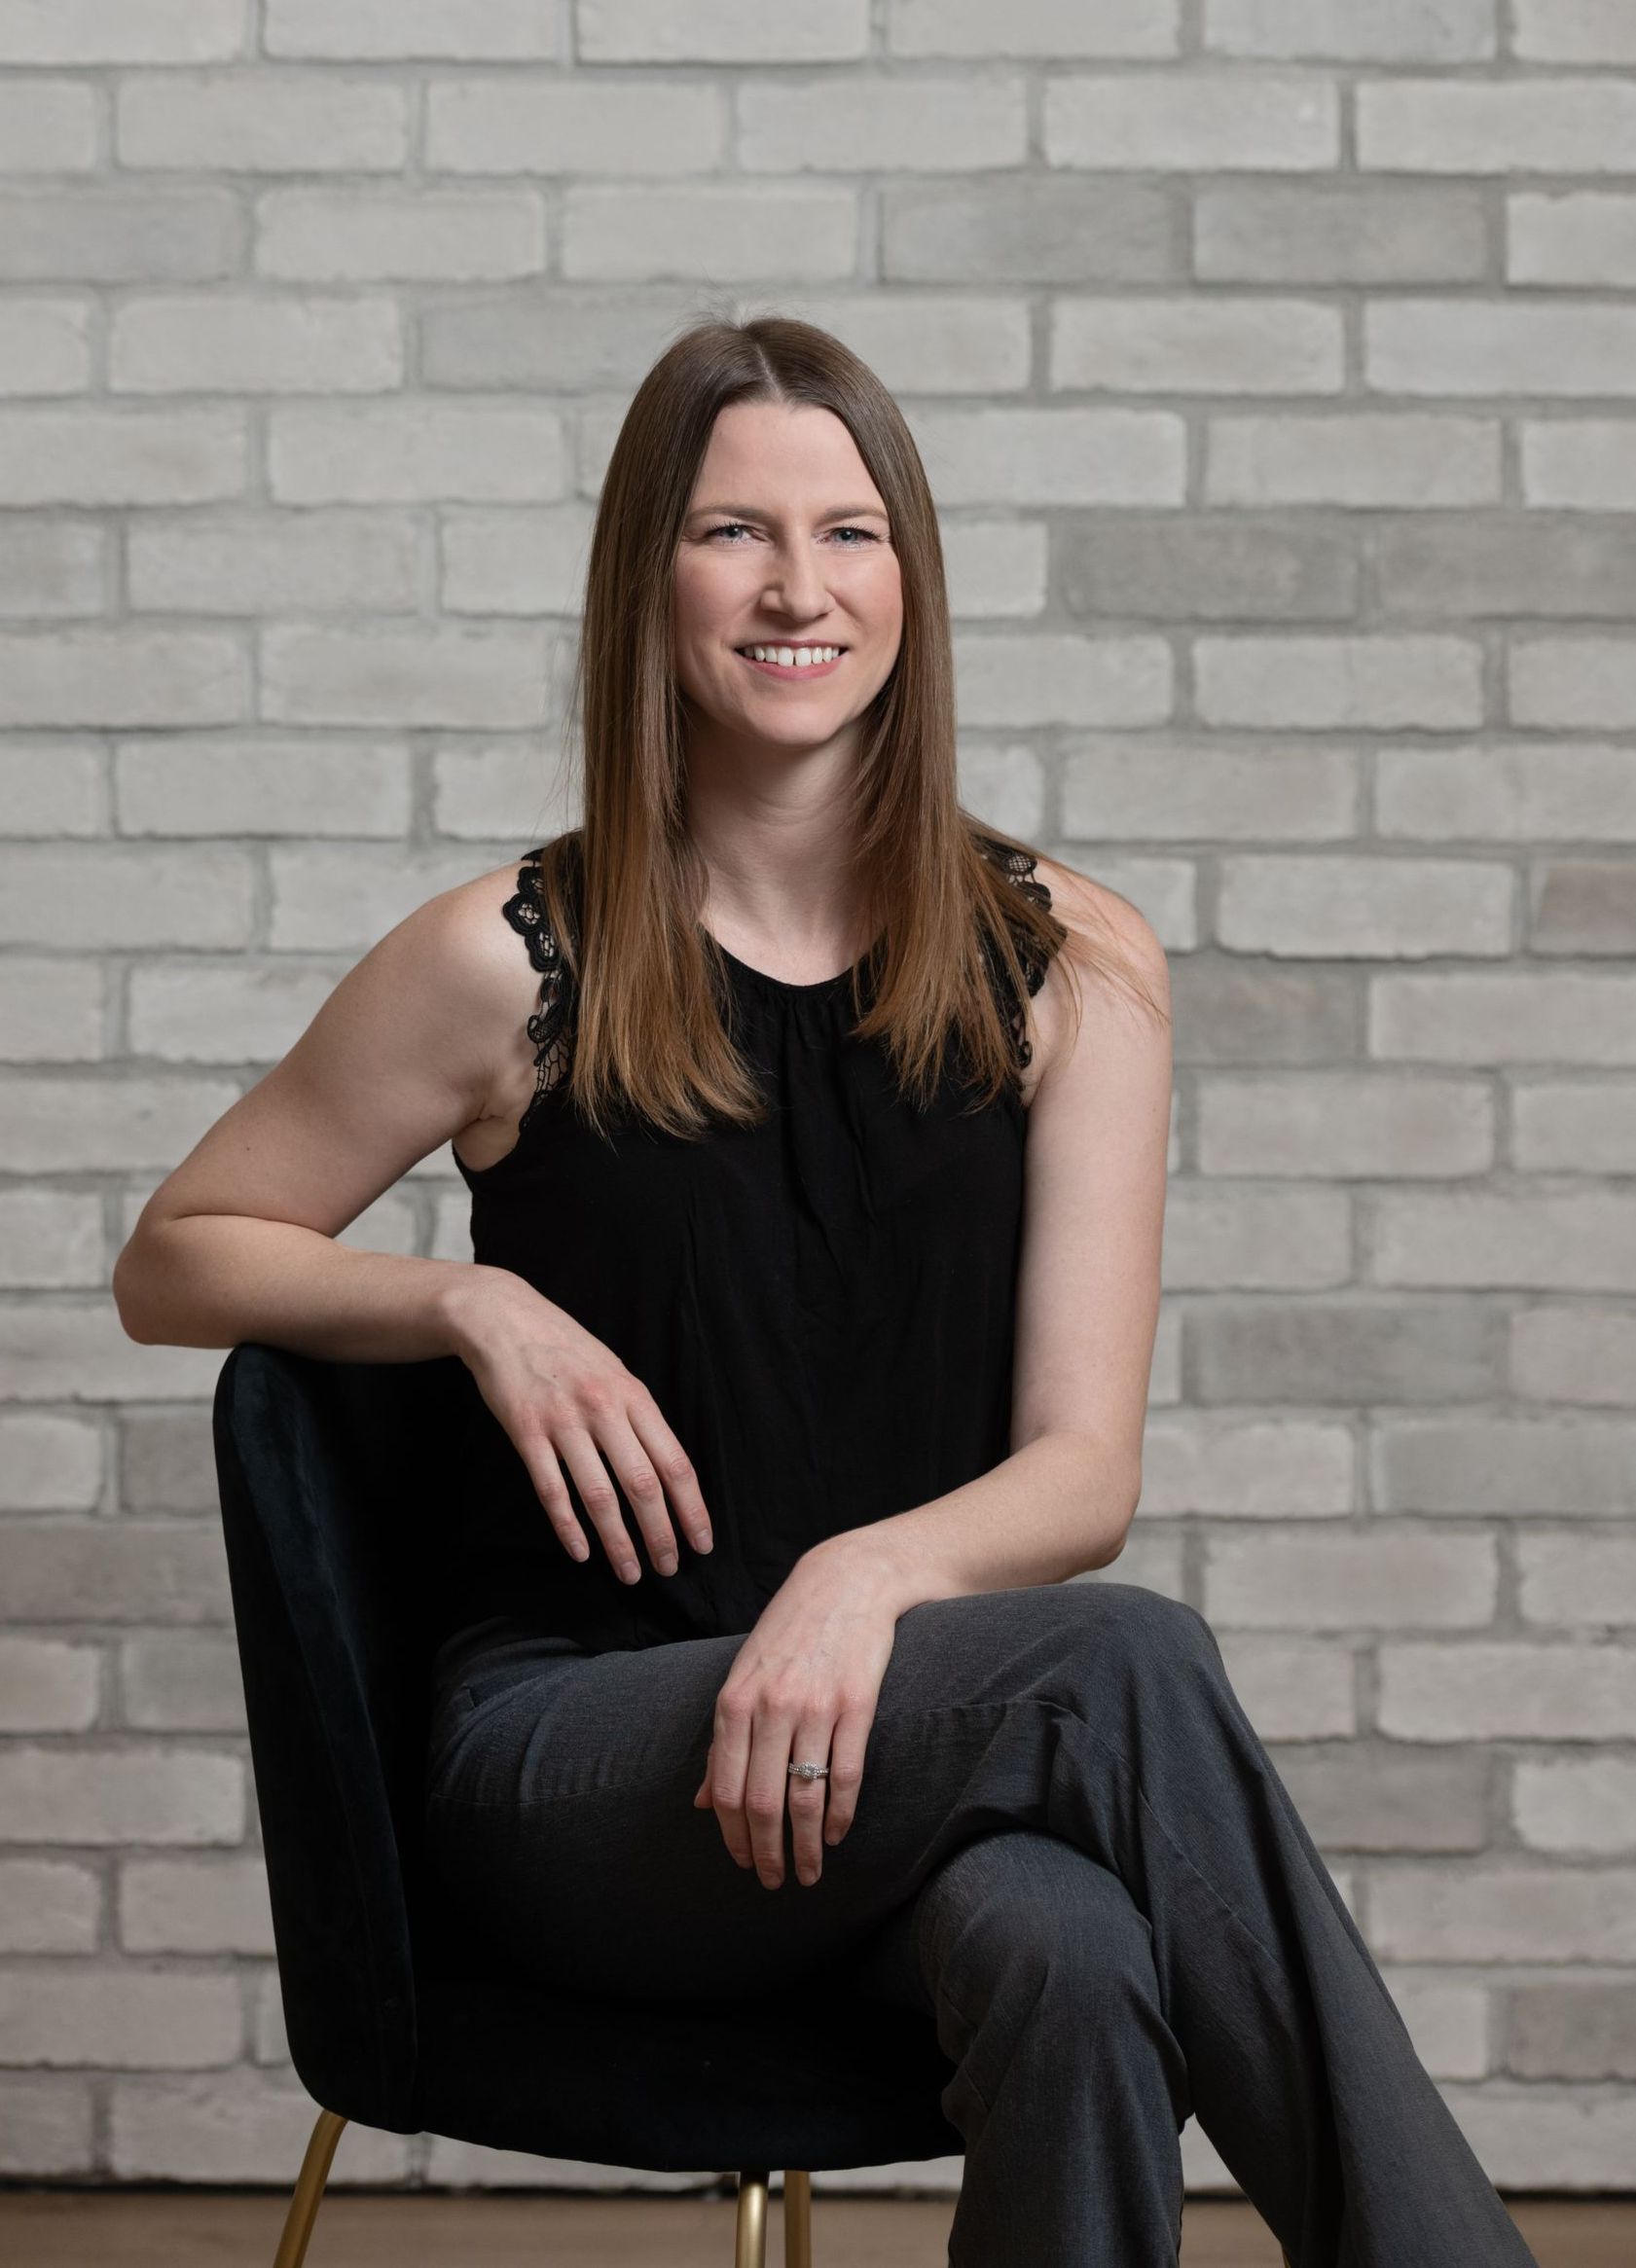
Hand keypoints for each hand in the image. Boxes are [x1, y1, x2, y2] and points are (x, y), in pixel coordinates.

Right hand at [449, 1268, 711, 1585]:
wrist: (506, 1319)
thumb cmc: (567, 1349)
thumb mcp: (615, 1372)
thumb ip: (638, 1417)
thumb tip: (666, 1469)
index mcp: (634, 1396)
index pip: (675, 1462)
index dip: (692, 1508)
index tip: (702, 1543)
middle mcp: (604, 1410)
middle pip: (643, 1484)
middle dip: (661, 1534)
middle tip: (669, 1569)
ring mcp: (564, 1422)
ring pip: (600, 1495)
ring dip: (618, 1541)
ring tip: (630, 1572)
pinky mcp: (526, 1432)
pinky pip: (552, 1489)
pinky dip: (568, 1526)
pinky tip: (582, 1552)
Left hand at [691, 1539, 902, 1889]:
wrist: (846, 1583)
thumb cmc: (788, 1634)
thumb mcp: (743, 1679)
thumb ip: (722, 1742)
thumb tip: (702, 1802)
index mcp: (734, 1702)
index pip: (727, 1790)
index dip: (733, 1836)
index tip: (743, 1864)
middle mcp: (771, 1707)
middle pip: (763, 1802)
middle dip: (768, 1853)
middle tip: (775, 1882)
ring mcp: (815, 1707)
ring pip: (806, 1797)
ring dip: (808, 1846)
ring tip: (810, 1872)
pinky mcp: (857, 1705)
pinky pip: (846, 1775)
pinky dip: (841, 1815)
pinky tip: (838, 1834)